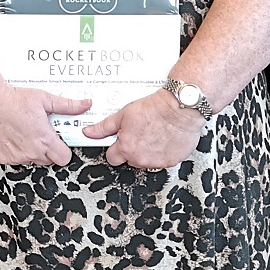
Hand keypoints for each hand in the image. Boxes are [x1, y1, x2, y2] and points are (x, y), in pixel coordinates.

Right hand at [0, 84, 88, 165]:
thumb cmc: (12, 100)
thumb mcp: (44, 99)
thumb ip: (67, 105)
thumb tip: (85, 104)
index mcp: (45, 139)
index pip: (64, 158)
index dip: (64, 150)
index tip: (60, 142)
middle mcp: (31, 151)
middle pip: (48, 160)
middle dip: (48, 149)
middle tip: (40, 133)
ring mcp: (16, 157)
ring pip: (31, 160)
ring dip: (31, 150)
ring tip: (24, 132)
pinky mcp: (2, 158)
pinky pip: (14, 160)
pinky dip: (15, 151)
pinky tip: (11, 135)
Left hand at [86, 90, 204, 169]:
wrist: (180, 107)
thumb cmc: (155, 108)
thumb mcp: (124, 114)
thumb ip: (104, 127)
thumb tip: (89, 132)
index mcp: (126, 148)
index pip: (112, 158)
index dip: (116, 148)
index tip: (121, 141)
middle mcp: (141, 159)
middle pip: (131, 160)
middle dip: (133, 149)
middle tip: (141, 133)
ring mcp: (157, 162)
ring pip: (148, 161)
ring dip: (149, 151)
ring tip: (154, 133)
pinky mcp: (172, 161)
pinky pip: (164, 160)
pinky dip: (164, 152)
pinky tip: (165, 138)